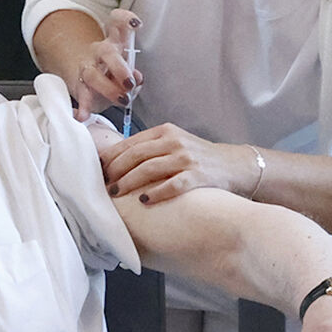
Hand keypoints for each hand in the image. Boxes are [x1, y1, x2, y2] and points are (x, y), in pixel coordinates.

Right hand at [68, 9, 142, 120]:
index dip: (125, 20)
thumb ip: (132, 72)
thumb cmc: (109, 69)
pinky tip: (84, 115)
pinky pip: (81, 95)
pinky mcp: (78, 85)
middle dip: (120, 68)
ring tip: (122, 100)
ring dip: (109, 89)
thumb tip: (137, 78)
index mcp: (114, 42)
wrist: (79, 72)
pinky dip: (83, 106)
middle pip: (107, 53)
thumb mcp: (123, 67)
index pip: (117, 23)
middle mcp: (100, 52)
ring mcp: (87, 67)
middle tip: (130, 83)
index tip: (135, 24)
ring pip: (94, 75)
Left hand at [99, 123, 258, 202]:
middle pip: (137, 155)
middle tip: (104, 185)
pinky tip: (145, 200)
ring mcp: (186, 158)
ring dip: (129, 182)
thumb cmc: (197, 157)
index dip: (112, 157)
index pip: (131, 143)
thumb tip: (116, 161)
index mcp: (165, 131)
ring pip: (150, 168)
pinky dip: (157, 193)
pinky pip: (173, 185)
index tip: (98, 170)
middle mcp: (174, 142)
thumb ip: (150, 148)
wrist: (232, 165)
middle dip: (116, 171)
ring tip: (116, 193)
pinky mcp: (198, 175)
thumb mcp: (174, 143)